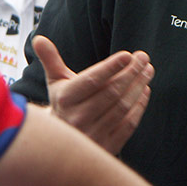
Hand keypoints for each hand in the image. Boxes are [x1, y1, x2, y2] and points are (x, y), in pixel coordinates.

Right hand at [32, 35, 153, 154]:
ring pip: (122, 108)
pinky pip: (128, 125)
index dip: (111, 67)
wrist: (59, 142)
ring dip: (139, 86)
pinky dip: (139, 107)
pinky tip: (145, 91)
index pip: (92, 80)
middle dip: (131, 72)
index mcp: (65, 99)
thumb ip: (50, 59)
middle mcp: (77, 119)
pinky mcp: (106, 146)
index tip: (128, 55)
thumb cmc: (63, 103)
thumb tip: (39, 39)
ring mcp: (93, 134)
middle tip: (143, 58)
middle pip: (112, 92)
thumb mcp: (55, 81)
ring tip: (147, 71)